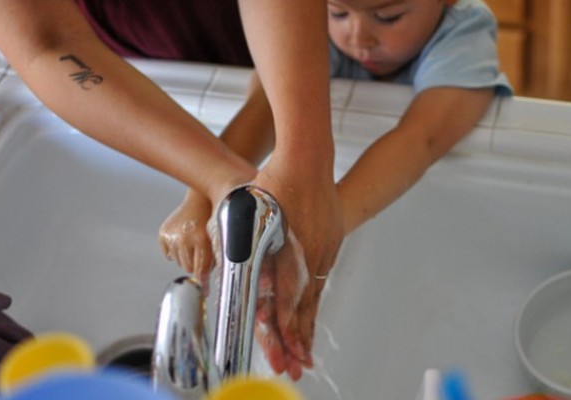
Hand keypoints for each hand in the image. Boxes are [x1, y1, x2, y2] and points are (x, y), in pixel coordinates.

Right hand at [158, 190, 214, 284]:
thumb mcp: (216, 241)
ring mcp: (172, 234)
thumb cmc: (212, 221)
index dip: (202, 283)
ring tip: (193, 243)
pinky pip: (168, 253)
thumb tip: (206, 288)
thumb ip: (212, 262)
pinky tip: (183, 240)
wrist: (201, 200)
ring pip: (178, 261)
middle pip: (187, 267)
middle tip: (200, 253)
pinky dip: (174, 250)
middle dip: (195, 264)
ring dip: (186, 257)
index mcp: (201, 240)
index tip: (204, 293)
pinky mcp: (163, 232)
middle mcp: (184, 238)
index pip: (200, 270)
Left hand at [251, 161, 343, 378]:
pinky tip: (311, 309)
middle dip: (299, 340)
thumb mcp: (247, 218)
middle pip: (304, 307)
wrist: (306, 158)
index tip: (284, 352)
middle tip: (299, 365)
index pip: (286, 302)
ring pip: (314, 294)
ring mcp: (324, 249)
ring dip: (308, 323)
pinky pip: (321, 276)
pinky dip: (314, 297)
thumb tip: (239, 278)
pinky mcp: (331, 240)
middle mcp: (311, 257)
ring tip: (307, 349)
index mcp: (289, 254)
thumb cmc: (273, 183)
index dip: (284, 331)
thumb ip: (245, 252)